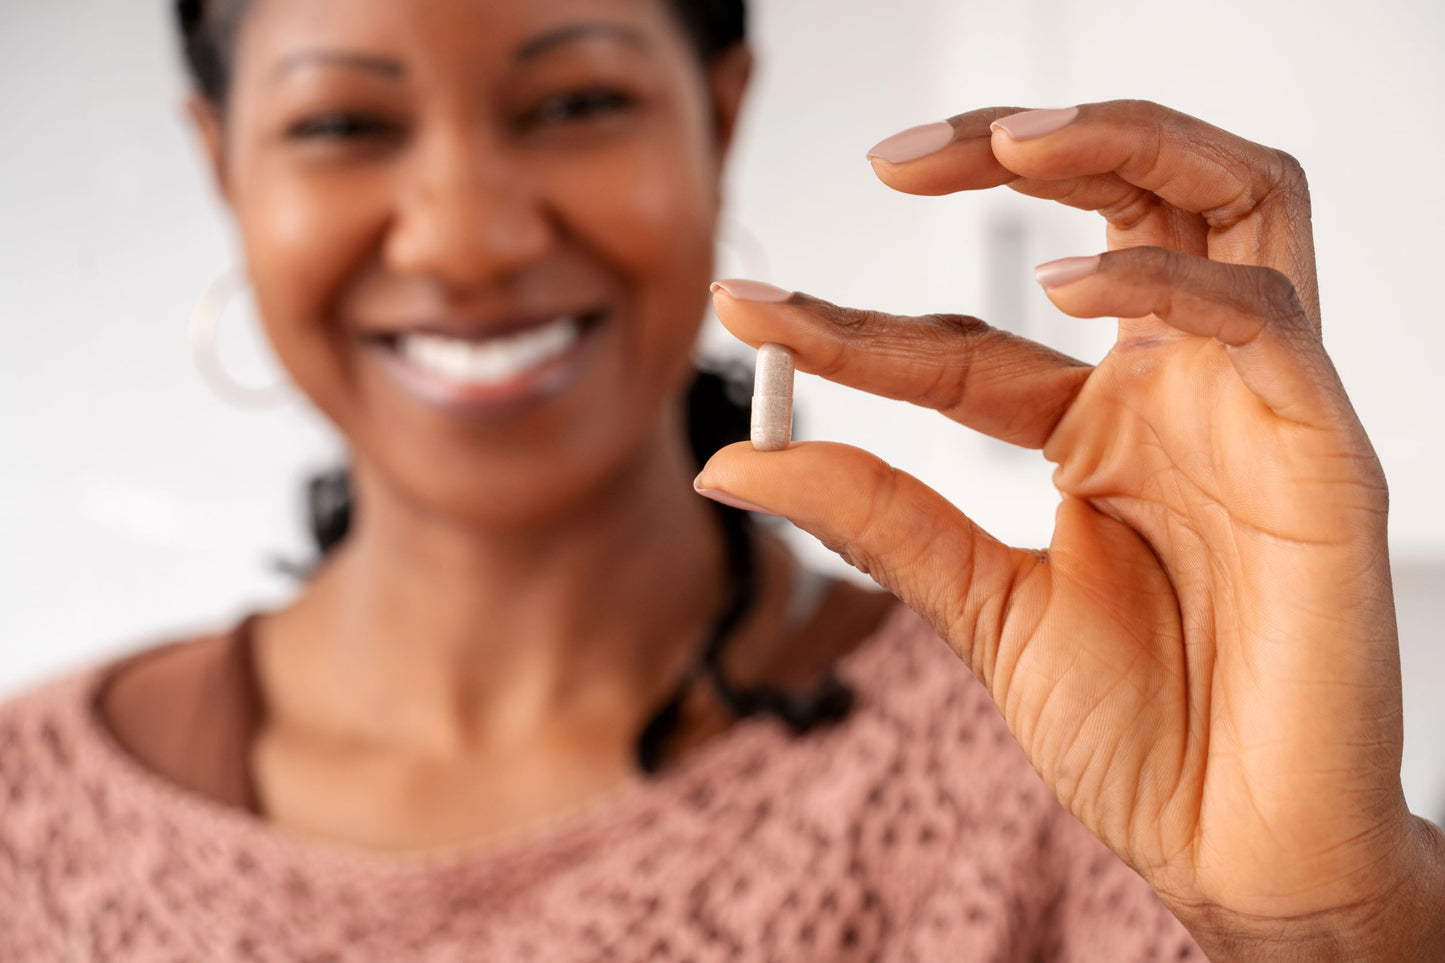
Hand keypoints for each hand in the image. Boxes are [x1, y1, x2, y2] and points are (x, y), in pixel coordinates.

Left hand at [696, 101, 1444, 959]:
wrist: (1239, 850)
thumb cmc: (1137, 733)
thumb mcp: (980, 606)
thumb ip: (875, 518)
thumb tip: (729, 462)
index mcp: (1100, 429)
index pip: (962, 343)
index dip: (850, 320)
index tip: (744, 304)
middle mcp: (1177, 391)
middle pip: (1125, 197)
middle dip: (1010, 148)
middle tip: (893, 155)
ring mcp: (1252, 407)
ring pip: (1227, 199)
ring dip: (1118, 143)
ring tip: (1004, 142)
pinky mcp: (1320, 448)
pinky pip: (1261, 316)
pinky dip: (1162, 281)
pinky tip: (1062, 284)